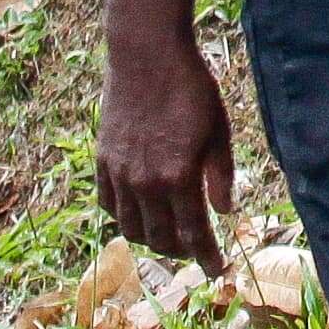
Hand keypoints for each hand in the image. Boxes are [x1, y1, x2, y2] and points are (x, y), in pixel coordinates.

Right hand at [97, 30, 234, 272]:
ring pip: (130, 228)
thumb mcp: (219, 130)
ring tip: (169, 238)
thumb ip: (220, 175)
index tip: (217, 271)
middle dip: (180, 252)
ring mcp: (119, 174)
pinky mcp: (102, 162)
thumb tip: (225, 212)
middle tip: (196, 251)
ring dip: (151, 240)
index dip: (206, 257)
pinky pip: (108, 206)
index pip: (193, 232)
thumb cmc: (192, 89)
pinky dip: (124, 219)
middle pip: (159, 238)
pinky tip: (140, 216)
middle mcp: (145, 183)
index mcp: (178, 177)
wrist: (146, 58)